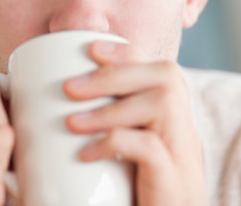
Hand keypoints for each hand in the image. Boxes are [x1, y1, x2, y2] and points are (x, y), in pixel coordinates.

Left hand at [64, 41, 208, 205]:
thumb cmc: (139, 194)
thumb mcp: (130, 156)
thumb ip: (110, 127)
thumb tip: (55, 105)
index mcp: (174, 119)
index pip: (161, 68)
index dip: (129, 53)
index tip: (91, 48)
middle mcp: (184, 129)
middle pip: (165, 77)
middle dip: (114, 73)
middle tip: (70, 87)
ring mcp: (183, 153)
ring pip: (162, 104)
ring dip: (111, 108)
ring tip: (71, 122)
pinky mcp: (174, 179)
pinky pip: (151, 146)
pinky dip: (114, 142)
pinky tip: (85, 154)